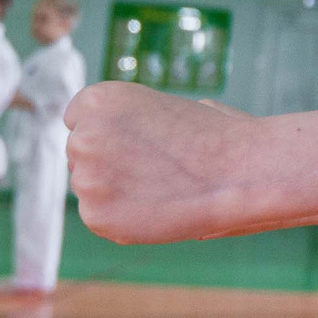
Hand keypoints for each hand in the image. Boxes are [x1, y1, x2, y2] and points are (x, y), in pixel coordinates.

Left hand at [65, 82, 256, 244]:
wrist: (239, 171)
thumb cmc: (210, 137)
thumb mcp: (157, 108)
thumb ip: (120, 124)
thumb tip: (101, 146)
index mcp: (98, 100)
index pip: (78, 120)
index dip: (109, 135)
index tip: (136, 145)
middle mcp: (84, 135)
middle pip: (79, 154)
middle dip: (107, 163)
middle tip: (151, 170)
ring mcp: (86, 177)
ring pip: (88, 187)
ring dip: (113, 191)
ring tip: (159, 188)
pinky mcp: (95, 215)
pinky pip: (98, 217)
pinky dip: (122, 217)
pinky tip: (155, 206)